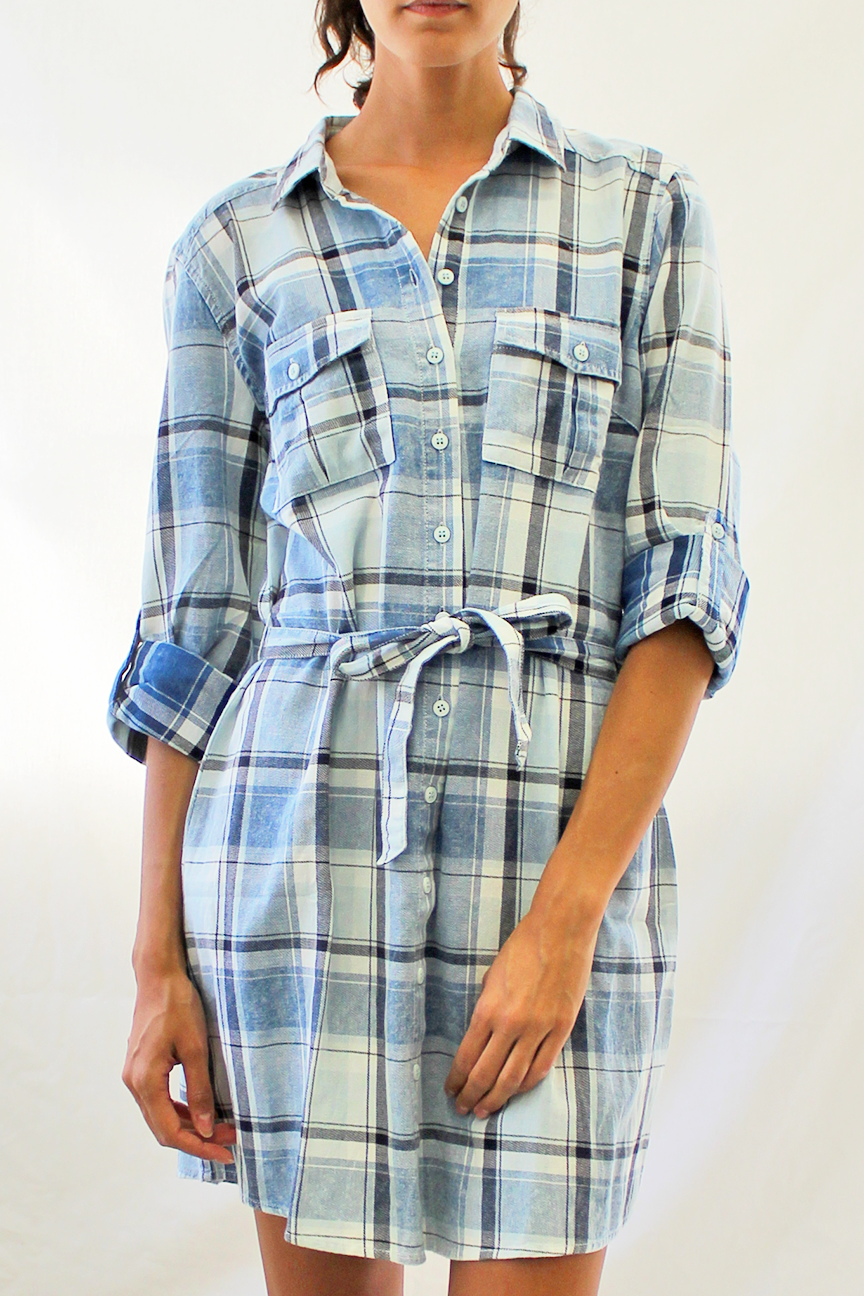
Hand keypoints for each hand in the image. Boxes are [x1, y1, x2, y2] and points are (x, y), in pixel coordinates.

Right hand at [122, 967, 235, 1163]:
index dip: (198, 1146)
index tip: (225, 1153)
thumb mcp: (195, 1047)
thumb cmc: (177, 1005)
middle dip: (198, 1139)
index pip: (170, 1130)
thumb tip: (206, 1128)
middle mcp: (134, 1082)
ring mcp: (134, 1075)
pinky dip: (179, 1111)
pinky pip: (158, 1100)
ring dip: (189, 1126)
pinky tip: (200, 1112)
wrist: (158, 977)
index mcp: (144, 1080)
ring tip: (222, 1129)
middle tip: (230, 1142)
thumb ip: (200, 1090)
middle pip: (163, 1128)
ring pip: (160, 1116)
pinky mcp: (141, 1067)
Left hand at [444, 905, 598, 1118]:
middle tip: (463, 1109)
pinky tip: (516, 1091)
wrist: (561, 930)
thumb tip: (483, 1033)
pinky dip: (526, 1085)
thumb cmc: (523, 946)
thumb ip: (487, 1007)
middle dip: (471, 1095)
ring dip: (496, 1098)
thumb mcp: (493, 975)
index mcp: (489, 1009)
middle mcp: (511, 1024)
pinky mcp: (561, 1029)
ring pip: (513, 1078)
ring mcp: (539, 1029)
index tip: (451, 1090)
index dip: (457, 1079)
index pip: (467, 1057)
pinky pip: (541, 1067)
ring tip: (485, 1110)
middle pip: (486, 1074)